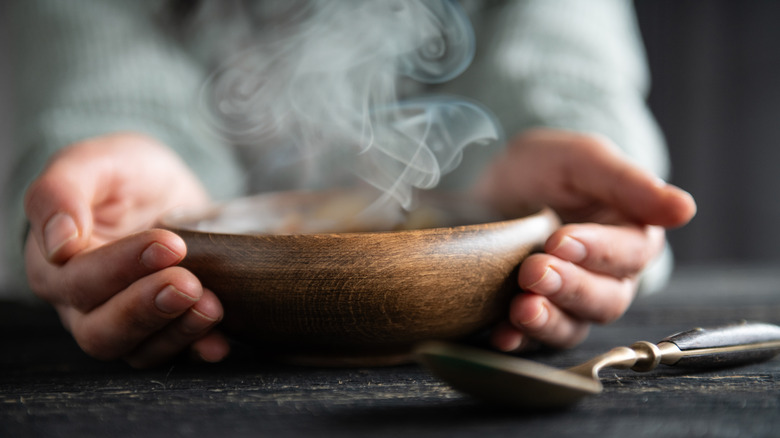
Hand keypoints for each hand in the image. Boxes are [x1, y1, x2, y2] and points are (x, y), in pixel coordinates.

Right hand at [24, 133, 229, 367]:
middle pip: (101, 330)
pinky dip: (197, 350)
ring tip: (211, 306)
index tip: (169, 244)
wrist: (164, 188)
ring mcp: (124, 322)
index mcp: (54, 265)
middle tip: (188, 283)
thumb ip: (60, 192)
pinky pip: (175, 354)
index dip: (122, 266)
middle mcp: (83, 304)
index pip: (78, 281)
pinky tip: (218, 343)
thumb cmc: (121, 173)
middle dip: (148, 309)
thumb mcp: (93, 163)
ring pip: (137, 351)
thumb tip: (59, 243)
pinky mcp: (164, 329)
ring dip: (176, 332)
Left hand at [475, 129, 696, 351]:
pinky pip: (533, 341)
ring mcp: (567, 301)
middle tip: (533, 270)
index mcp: (628, 234)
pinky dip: (518, 339)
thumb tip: (684, 209)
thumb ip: (627, 182)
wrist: (482, 178)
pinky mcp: (532, 315)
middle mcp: (604, 275)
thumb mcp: (580, 160)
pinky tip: (503, 335)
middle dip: (570, 287)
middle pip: (606, 299)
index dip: (599, 252)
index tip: (560, 240)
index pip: (630, 255)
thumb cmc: (541, 168)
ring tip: (522, 308)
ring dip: (548, 321)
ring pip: (575, 327)